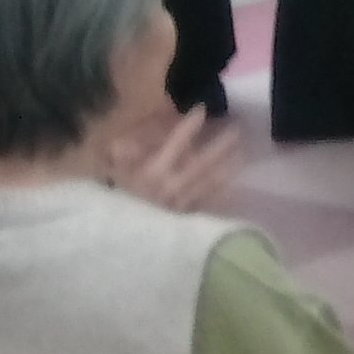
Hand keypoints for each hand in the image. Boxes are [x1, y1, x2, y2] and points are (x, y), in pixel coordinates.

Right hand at [109, 104, 240, 213]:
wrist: (117, 244)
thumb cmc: (111, 204)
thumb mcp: (110, 175)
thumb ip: (121, 155)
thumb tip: (128, 140)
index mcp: (153, 171)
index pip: (176, 142)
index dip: (189, 125)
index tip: (202, 109)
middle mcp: (172, 186)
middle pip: (202, 162)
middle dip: (220, 144)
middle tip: (237, 128)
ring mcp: (181, 204)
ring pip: (210, 182)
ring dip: (227, 166)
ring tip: (243, 153)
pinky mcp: (184, 221)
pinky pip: (207, 205)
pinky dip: (219, 194)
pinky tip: (231, 187)